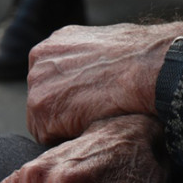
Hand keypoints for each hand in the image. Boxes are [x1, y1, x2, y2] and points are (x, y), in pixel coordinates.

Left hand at [27, 22, 182, 143]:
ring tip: (92, 116)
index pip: (47, 83)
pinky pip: (47, 136)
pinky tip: (88, 124)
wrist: (145, 68)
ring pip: (43, 120)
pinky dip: (66, 137)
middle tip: (91, 110)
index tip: (87, 100)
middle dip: (62, 111)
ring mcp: (36, 85)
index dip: (68, 98)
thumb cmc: (136, 59)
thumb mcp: (101, 46)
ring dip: (64, 125)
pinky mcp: (41, 109)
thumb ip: (81, 60)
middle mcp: (38, 63)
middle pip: (42, 101)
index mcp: (52, 46)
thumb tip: (84, 72)